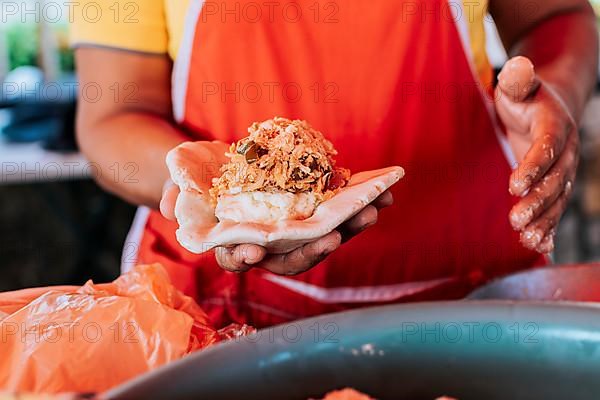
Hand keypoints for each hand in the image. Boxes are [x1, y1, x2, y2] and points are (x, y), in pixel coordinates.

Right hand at [159, 142, 393, 274]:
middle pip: (291, 256)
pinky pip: (338, 213)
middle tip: (333, 238)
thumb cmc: (195, 177)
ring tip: (372, 209)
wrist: (219, 165)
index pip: (237, 258)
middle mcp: (267, 243)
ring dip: (349, 227)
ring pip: (322, 237)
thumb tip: (167, 205)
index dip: (243, 258)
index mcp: (233, 242)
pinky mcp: (312, 210)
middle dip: (313, 248)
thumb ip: (173, 193)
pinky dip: (359, 205)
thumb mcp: (179, 180)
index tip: (251, 252)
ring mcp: (293, 228)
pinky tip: (382, 192)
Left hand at [495, 56, 578, 253]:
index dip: (532, 167)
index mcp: (555, 126)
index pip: (546, 148)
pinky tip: (539, 247)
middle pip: (554, 181)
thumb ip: (517, 79)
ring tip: (525, 239)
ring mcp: (563, 171)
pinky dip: (549, 228)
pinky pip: (556, 209)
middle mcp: (565, 152)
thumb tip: (515, 66)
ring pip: (557, 200)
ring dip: (543, 221)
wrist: (551, 107)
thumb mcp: (519, 85)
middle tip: (516, 220)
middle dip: (536, 202)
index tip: (513, 185)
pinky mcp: (555, 185)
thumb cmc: (527, 96)